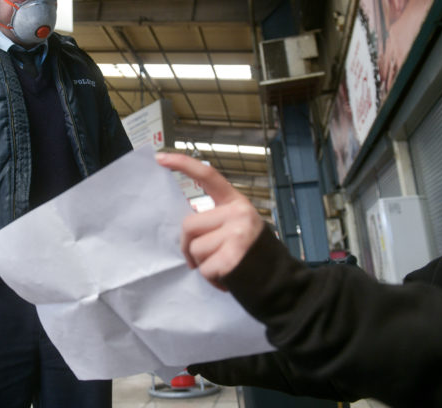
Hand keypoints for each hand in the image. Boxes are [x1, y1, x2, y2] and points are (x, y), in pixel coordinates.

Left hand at [155, 152, 263, 289]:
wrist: (281, 285)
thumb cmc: (252, 258)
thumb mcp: (237, 228)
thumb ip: (215, 221)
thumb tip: (186, 231)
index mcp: (236, 202)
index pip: (208, 176)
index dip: (183, 164)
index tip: (160, 157)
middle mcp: (239, 213)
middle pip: (189, 225)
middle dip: (189, 247)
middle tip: (203, 260)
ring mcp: (237, 233)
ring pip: (195, 248)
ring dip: (202, 265)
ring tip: (223, 268)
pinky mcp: (234, 256)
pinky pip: (204, 269)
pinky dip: (211, 279)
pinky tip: (227, 279)